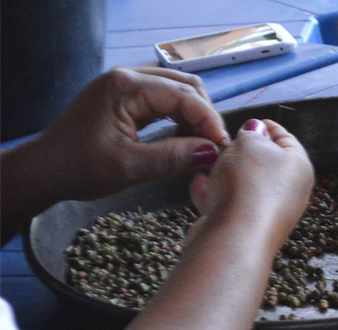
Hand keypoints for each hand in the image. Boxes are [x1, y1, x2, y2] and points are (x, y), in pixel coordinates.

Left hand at [28, 67, 230, 201]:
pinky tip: (184, 139)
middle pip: (185, 85)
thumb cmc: (78, 169)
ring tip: (202, 145)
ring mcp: (125, 84)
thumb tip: (213, 152)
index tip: (223, 147)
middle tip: (215, 146)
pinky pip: (163, 99)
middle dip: (205, 115)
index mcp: (125, 87)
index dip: (209, 120)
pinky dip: (180, 117)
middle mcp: (127, 77)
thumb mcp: (130, 167)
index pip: (184, 95)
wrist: (42, 171)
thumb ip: (175, 157)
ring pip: (177, 90)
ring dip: (194, 115)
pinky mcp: (124, 96)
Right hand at [189, 119, 313, 240]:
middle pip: (265, 164)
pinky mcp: (245, 229)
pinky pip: (229, 205)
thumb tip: (256, 131)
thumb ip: (252, 133)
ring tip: (208, 161)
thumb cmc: (248, 183)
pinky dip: (214, 193)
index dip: (269, 128)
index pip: (287, 140)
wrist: (235, 237)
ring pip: (244, 185)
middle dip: (243, 151)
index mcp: (299, 167)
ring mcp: (268, 213)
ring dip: (225, 172)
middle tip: (226, 142)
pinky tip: (198, 184)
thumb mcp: (249, 142)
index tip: (254, 121)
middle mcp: (290, 192)